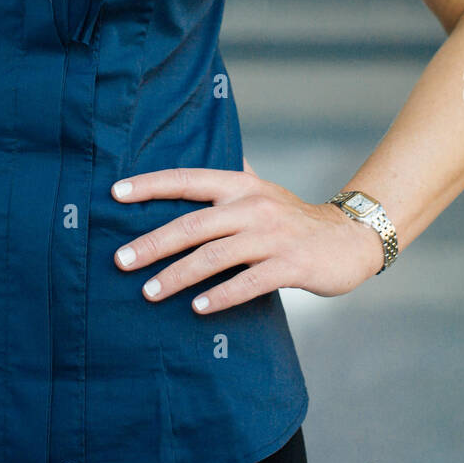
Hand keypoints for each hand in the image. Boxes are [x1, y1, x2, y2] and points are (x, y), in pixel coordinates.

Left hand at [110, 158, 383, 313]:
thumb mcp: (261, 190)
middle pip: (193, 224)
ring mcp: (272, 236)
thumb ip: (231, 177)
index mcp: (241, 185)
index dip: (151, 185)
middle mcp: (253, 206)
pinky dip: (220, 296)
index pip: (188, 180)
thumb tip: (198, 154)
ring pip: (214, 256)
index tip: (115, 193)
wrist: (349, 239)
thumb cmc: (294, 218)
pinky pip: (248, 282)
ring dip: (178, 276)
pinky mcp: (290, 265)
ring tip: (149, 292)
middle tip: (120, 261)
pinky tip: (197, 308)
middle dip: (153, 243)